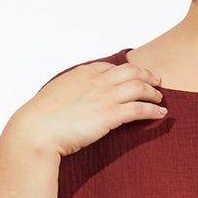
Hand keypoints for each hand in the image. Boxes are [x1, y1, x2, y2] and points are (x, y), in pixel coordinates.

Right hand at [9, 59, 167, 159]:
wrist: (37, 130)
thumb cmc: (41, 119)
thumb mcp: (56, 96)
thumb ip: (69, 93)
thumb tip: (70, 101)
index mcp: (82, 73)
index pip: (110, 67)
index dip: (126, 70)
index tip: (134, 75)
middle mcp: (97, 81)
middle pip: (131, 72)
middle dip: (147, 74)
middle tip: (157, 81)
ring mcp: (105, 97)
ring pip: (139, 88)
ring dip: (153, 92)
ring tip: (160, 99)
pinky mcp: (110, 115)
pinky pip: (139, 109)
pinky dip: (153, 110)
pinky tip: (160, 114)